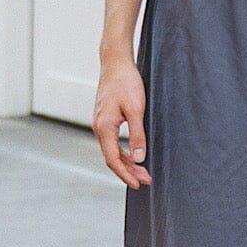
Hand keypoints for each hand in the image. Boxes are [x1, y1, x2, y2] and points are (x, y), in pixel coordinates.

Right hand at [92, 56, 152, 189]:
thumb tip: (139, 158)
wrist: (115, 62)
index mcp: (104, 127)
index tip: (138, 184)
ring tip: (143, 171)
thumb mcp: (136, 110)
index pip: (113, 159)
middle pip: (112, 157)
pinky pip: (112, 141)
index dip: (126, 174)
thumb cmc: (126, 82)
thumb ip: (137, 135)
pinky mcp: (105, 118)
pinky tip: (133, 154)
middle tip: (146, 180)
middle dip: (129, 171)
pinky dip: (123, 151)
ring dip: (127, 162)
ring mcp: (101, 123)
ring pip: (112, 150)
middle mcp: (99, 127)